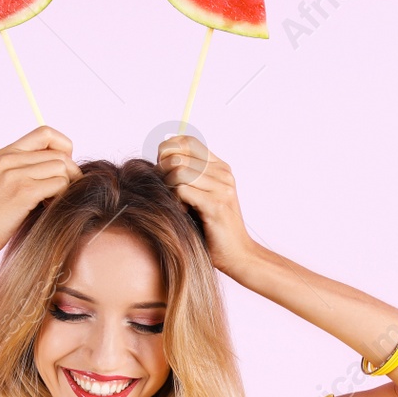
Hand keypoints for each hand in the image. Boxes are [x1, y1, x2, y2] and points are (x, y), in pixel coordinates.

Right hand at [0, 126, 81, 257]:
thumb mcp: (4, 182)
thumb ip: (27, 169)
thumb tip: (64, 166)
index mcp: (5, 153)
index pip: (46, 133)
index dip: (63, 147)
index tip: (62, 168)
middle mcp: (10, 158)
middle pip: (60, 154)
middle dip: (71, 173)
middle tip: (61, 192)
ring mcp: (16, 174)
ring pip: (63, 168)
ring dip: (66, 187)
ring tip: (52, 201)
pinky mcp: (24, 192)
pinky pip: (60, 184)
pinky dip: (62, 197)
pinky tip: (48, 208)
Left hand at [156, 136, 258, 276]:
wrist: (238, 255)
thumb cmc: (212, 228)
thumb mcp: (200, 196)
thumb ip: (186, 176)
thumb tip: (159, 159)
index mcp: (220, 167)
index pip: (186, 141)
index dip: (167, 150)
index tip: (163, 170)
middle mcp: (223, 173)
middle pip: (177, 156)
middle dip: (163, 174)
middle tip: (168, 193)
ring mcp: (222, 187)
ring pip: (177, 172)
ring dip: (169, 190)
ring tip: (178, 205)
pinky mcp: (216, 204)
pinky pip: (181, 190)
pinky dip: (176, 203)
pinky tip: (184, 214)